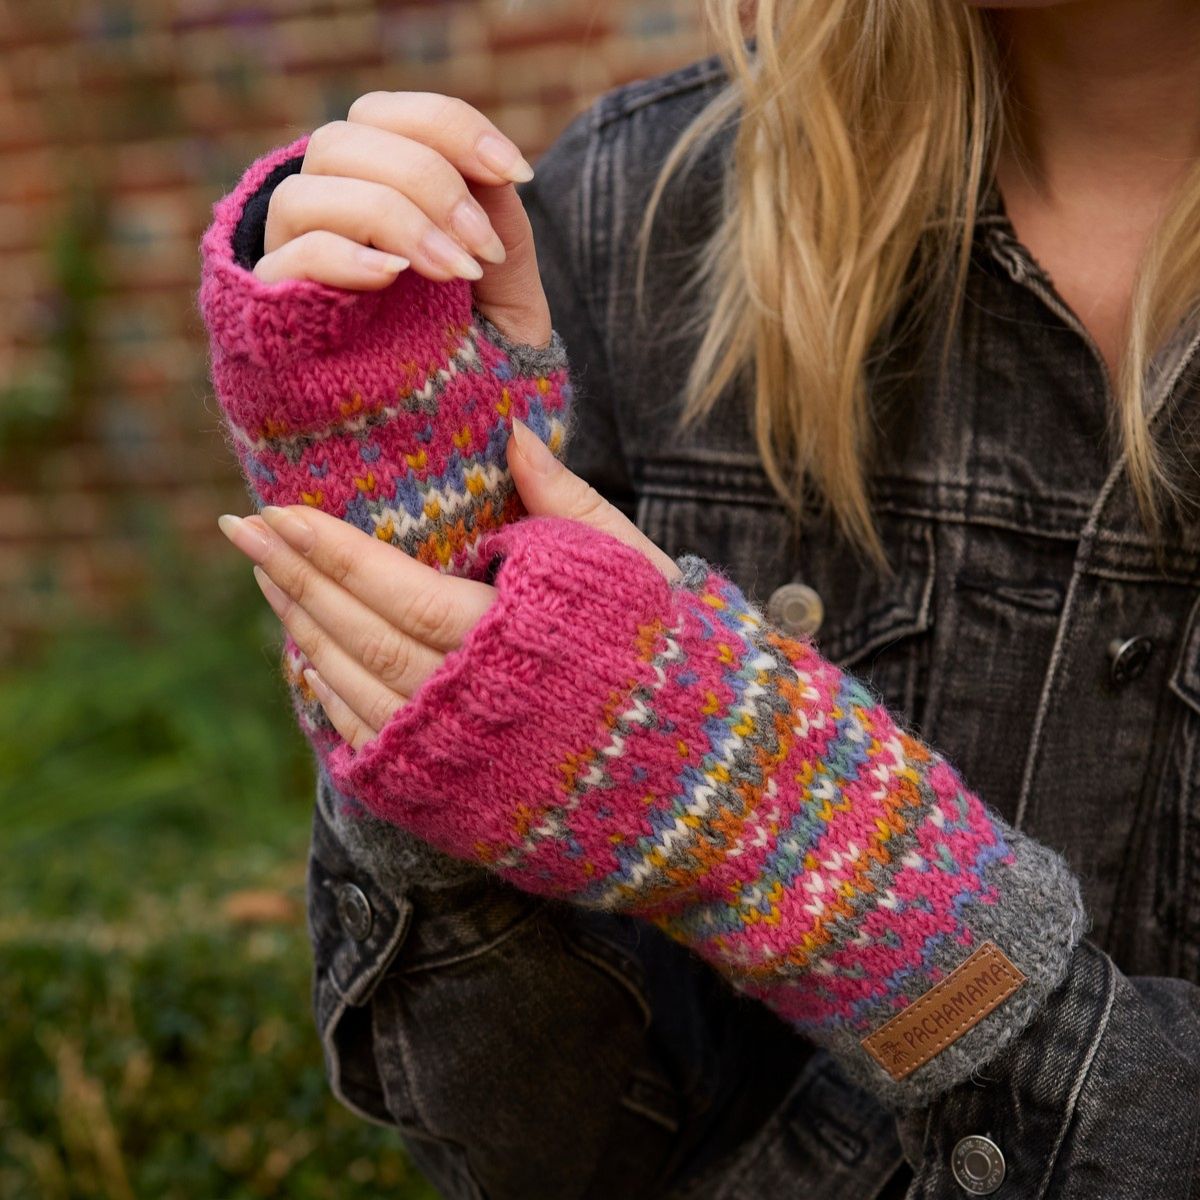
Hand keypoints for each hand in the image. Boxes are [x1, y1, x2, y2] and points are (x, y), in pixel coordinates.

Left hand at [217, 422, 679, 750]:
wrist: (715, 785)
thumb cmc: (681, 662)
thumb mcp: (636, 570)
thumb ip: (568, 504)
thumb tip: (511, 433)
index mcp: (519, 643)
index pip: (398, 590)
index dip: (331, 550)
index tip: (276, 509)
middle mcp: (477, 710)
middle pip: (360, 638)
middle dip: (292, 580)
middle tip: (240, 530)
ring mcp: (463, 768)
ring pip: (357, 694)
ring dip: (302, 634)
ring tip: (267, 581)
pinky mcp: (460, 808)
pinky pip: (374, 751)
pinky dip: (333, 702)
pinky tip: (310, 662)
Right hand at [253, 91, 551, 347]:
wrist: (460, 426)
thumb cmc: (479, 341)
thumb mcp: (501, 271)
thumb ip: (491, 208)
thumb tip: (483, 162)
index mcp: (374, 184)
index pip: (386, 114)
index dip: (450, 127)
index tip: (517, 173)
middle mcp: (326, 207)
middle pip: (344, 141)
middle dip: (428, 181)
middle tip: (483, 247)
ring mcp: (293, 255)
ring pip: (306, 192)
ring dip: (391, 219)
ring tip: (454, 272)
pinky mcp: (278, 310)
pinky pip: (290, 259)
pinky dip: (344, 256)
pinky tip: (394, 278)